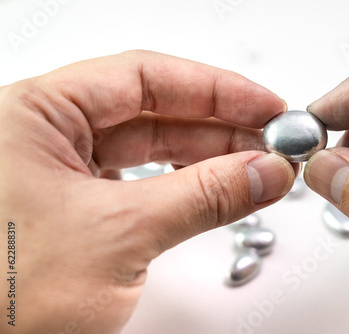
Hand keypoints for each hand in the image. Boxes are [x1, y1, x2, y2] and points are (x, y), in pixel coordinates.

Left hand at [0, 50, 295, 332]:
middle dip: (220, 127)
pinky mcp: (75, 208)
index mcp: (34, 115)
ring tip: (256, 167)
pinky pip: (141, 182)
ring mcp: (59, 173)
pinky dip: (184, 185)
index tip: (263, 106)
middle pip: (153, 111)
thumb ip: (201, 197)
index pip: (144, 79)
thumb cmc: (0, 302)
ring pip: (150, 148)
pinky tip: (217, 187)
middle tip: (271, 142)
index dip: (215, 90)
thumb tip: (262, 173)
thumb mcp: (118, 235)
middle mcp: (45, 137)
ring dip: (209, 157)